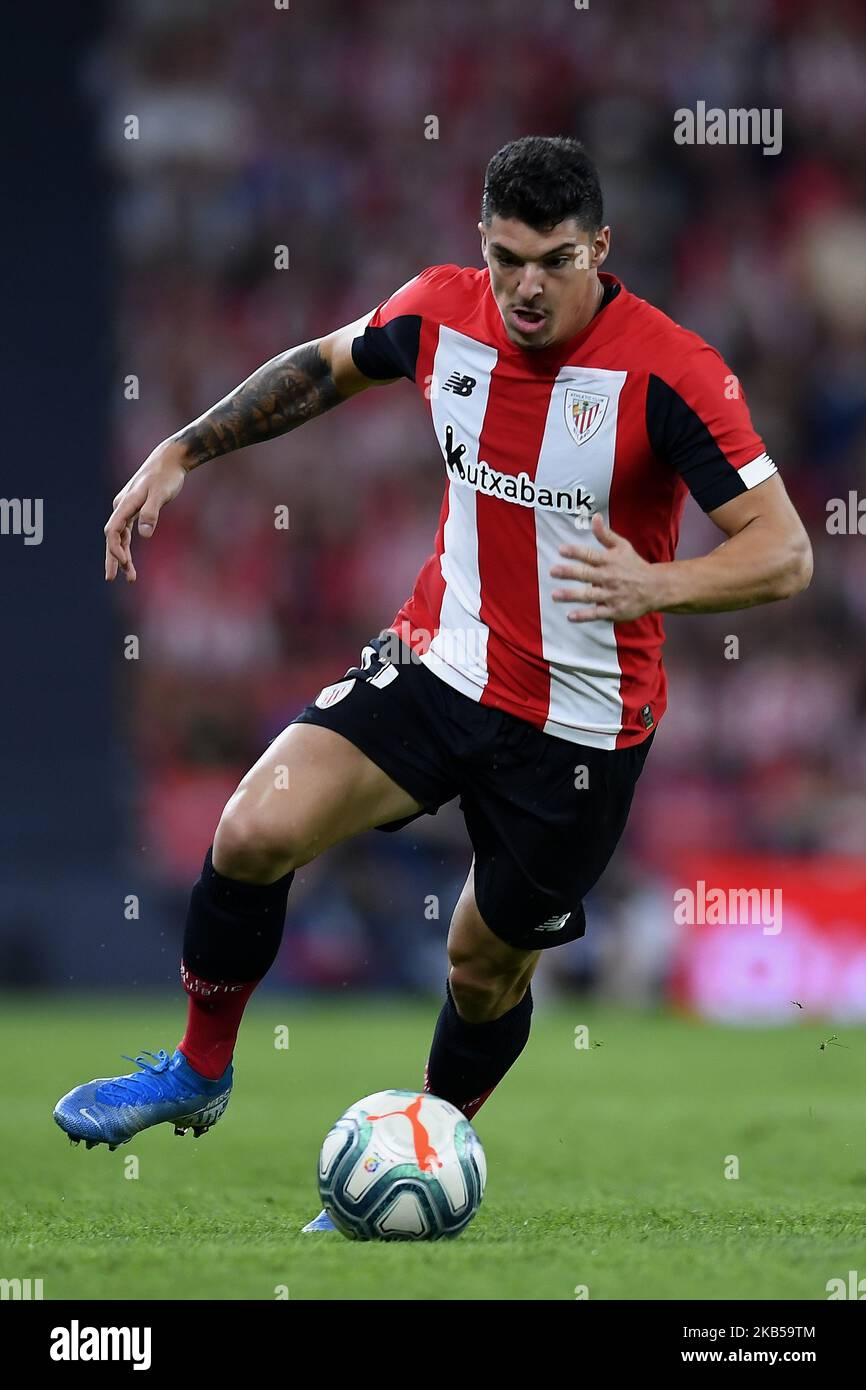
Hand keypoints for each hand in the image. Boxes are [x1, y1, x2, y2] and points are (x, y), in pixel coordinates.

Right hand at [104, 442, 188, 582]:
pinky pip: (127, 532)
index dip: (115, 549)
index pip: (113, 531)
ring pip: (120, 537)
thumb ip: (151, 513)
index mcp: (125, 504)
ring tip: (130, 577)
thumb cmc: (166, 476)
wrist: (169, 460)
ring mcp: (127, 508)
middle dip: (113, 558)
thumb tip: (144, 535)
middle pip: (112, 537)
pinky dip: (127, 546)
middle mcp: (122, 506)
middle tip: (111, 579)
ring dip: (122, 556)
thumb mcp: (161, 494)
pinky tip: (130, 559)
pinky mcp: (135, 509)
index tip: (125, 563)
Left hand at [550, 513, 658, 621]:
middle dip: (569, 572)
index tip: (561, 550)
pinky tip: (570, 616)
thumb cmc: (634, 565)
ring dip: (571, 595)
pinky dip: (584, 615)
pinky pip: (597, 613)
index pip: (590, 555)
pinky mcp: (614, 610)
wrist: (655, 588)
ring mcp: (612, 595)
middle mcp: (610, 577)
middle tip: (553, 571)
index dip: (576, 552)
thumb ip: (605, 534)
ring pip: (589, 595)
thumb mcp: (622, 546)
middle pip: (587, 574)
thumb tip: (594, 517)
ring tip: (555, 594)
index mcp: (610, 561)